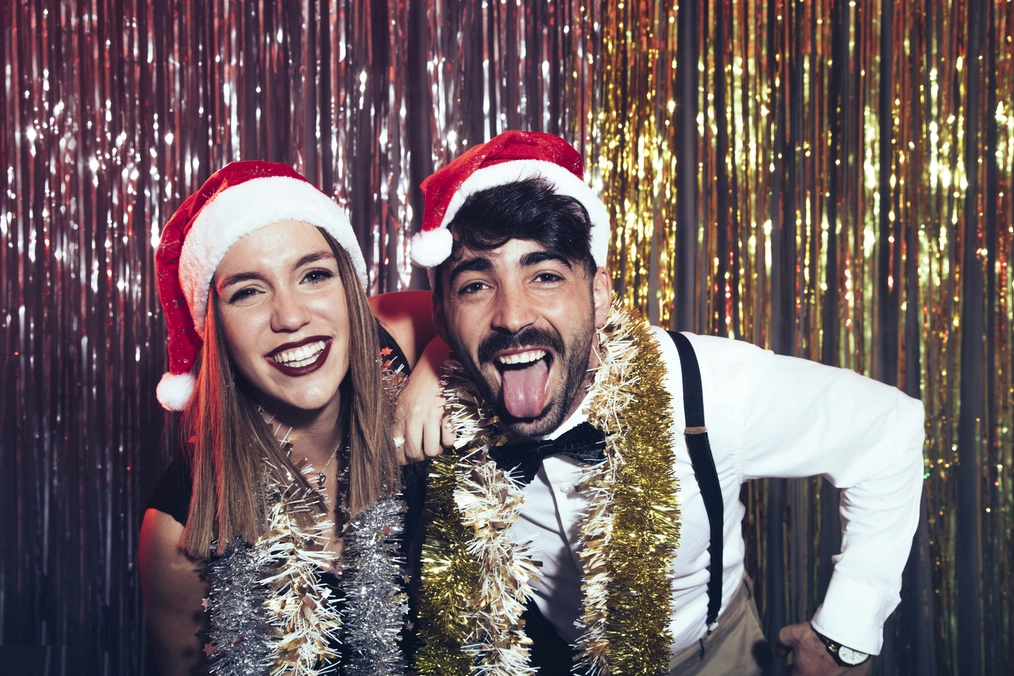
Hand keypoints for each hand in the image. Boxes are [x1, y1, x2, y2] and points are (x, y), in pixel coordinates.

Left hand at [394, 338, 454, 462]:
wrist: (437, 362)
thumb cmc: (421, 383)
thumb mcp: (403, 401)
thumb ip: (400, 422)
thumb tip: (399, 447)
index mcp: (399, 415)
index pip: (396, 449)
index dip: (403, 459)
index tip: (408, 458)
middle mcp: (412, 416)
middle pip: (414, 453)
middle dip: (421, 456)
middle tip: (425, 449)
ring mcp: (429, 415)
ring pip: (431, 451)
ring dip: (436, 449)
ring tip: (437, 440)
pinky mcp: (446, 412)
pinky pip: (448, 441)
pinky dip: (449, 440)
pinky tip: (447, 431)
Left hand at [775, 622, 869, 675]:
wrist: (844, 633)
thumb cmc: (816, 635)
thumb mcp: (790, 634)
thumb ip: (781, 645)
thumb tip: (778, 653)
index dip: (793, 671)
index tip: (793, 666)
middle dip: (808, 672)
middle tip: (808, 663)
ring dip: (825, 671)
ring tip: (825, 660)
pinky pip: (845, 675)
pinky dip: (842, 671)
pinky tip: (841, 661)